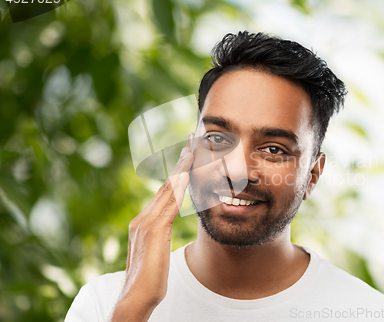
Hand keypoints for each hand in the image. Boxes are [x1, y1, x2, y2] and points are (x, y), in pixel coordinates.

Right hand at [109, 134, 193, 321]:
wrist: (134, 298)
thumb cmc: (148, 280)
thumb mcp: (156, 252)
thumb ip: (159, 235)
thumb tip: (164, 228)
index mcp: (144, 222)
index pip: (164, 192)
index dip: (177, 173)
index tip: (187, 156)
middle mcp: (143, 217)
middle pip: (166, 184)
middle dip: (180, 162)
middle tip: (191, 141)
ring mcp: (146, 222)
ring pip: (168, 189)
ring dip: (182, 168)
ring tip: (193, 148)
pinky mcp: (153, 231)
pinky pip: (169, 203)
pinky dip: (179, 186)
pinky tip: (188, 173)